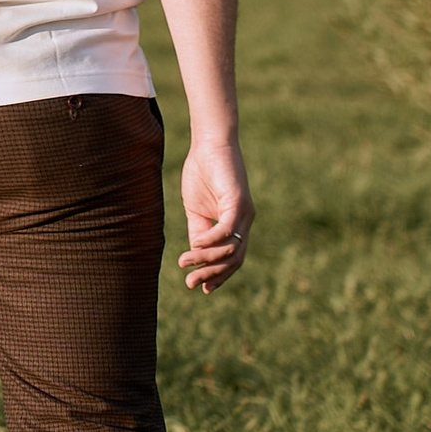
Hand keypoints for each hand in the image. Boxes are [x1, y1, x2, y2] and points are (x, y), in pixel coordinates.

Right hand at [177, 131, 252, 292]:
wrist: (209, 143)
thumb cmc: (202, 171)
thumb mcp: (196, 209)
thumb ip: (199, 231)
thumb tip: (196, 254)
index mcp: (237, 224)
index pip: (232, 258)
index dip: (218, 276)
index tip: (202, 288)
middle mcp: (245, 221)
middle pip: (234, 259)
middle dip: (212, 275)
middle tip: (190, 284)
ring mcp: (244, 213)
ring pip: (231, 248)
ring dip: (207, 260)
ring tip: (184, 263)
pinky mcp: (238, 202)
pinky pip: (226, 230)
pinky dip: (211, 241)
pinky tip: (195, 246)